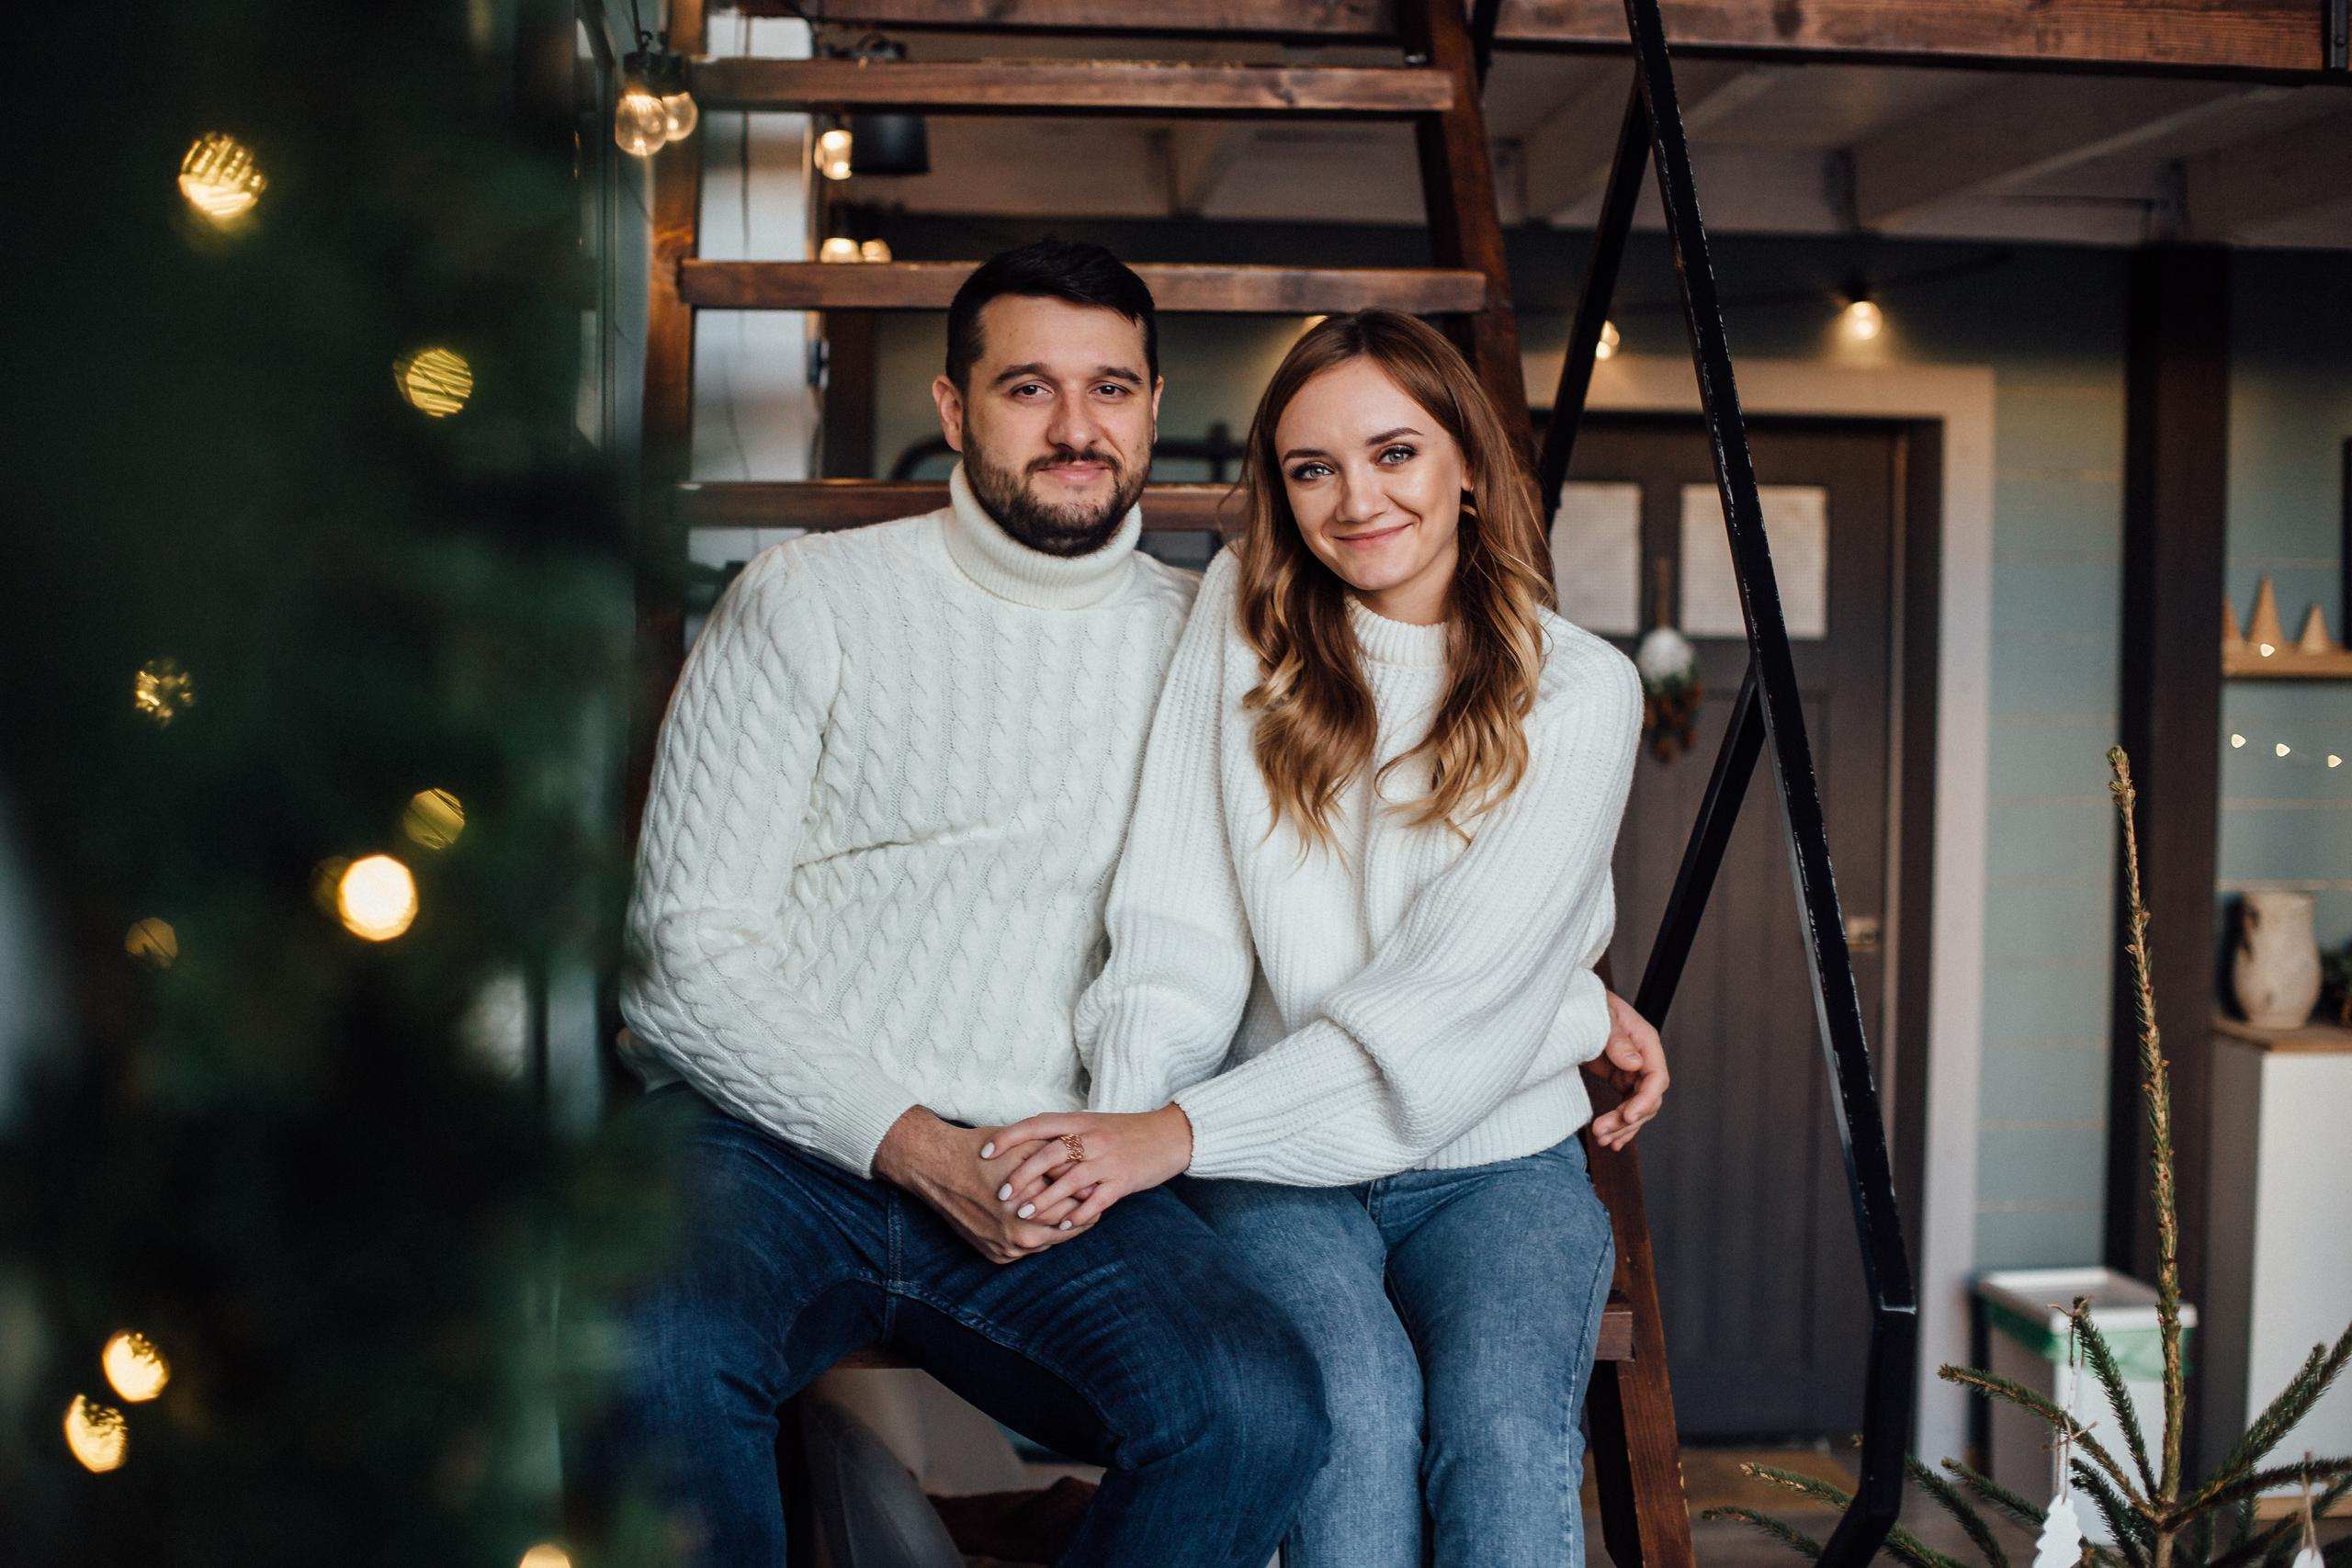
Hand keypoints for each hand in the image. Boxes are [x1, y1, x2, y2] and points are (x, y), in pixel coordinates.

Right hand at [872, 1108, 1091, 1263]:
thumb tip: (1087, 1177)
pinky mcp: (993, 1255)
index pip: (1077, 1211)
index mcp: (1031, 1214)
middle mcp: (1018, 1239)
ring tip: (1068, 1206)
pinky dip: (1036, 1235)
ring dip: (1058, 1226)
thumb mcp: (1026, 1149)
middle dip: (1079, 1213)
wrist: (937, 1167)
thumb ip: (1059, 1163)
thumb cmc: (983, 1152)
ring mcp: (1005, 1250)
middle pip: (1065, 1230)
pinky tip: (1042, 1217)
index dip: (1090, 1196)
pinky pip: (1026, 1249)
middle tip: (1090, 1197)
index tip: (1096, 1186)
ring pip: (1047, 1242)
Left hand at [987, 1106, 1194, 1230]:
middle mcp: (1092, 1138)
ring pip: (1070, 1179)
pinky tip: (1064, 1225)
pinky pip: (1098, 1199)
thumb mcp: (1092, 1124)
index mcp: (1080, 1121)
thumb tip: (1025, 1148)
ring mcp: (1108, 1160)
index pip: (1037, 1125)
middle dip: (1022, 1175)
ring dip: (1045, 1198)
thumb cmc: (1124, 1132)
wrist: (1169, 1135)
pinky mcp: (1124, 1180)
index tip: (985, 1152)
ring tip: (1025, 1212)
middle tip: (1000, 1193)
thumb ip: (1062, 1134)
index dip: (1009, 1137)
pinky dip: (1080, 1213)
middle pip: (1050, 1154)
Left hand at [1585, 989, 1668, 1150]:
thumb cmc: (1588, 1001)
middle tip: (1602, 1132)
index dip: (1645, 1100)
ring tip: (1602, 1140)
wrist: (1571, 1002)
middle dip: (1628, 1120)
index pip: (1656, 1077)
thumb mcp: (1601, 1015)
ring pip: (1637, 1108)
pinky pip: (1625, 1106)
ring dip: (1622, 1127)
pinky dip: (1620, 1125)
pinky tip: (1612, 1141)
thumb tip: (1634, 1063)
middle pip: (1648, 1099)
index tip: (1628, 1117)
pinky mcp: (1618, 1078)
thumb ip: (1617, 1039)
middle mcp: (1642, 1058)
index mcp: (1644, 1041)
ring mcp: (1631, 1070)